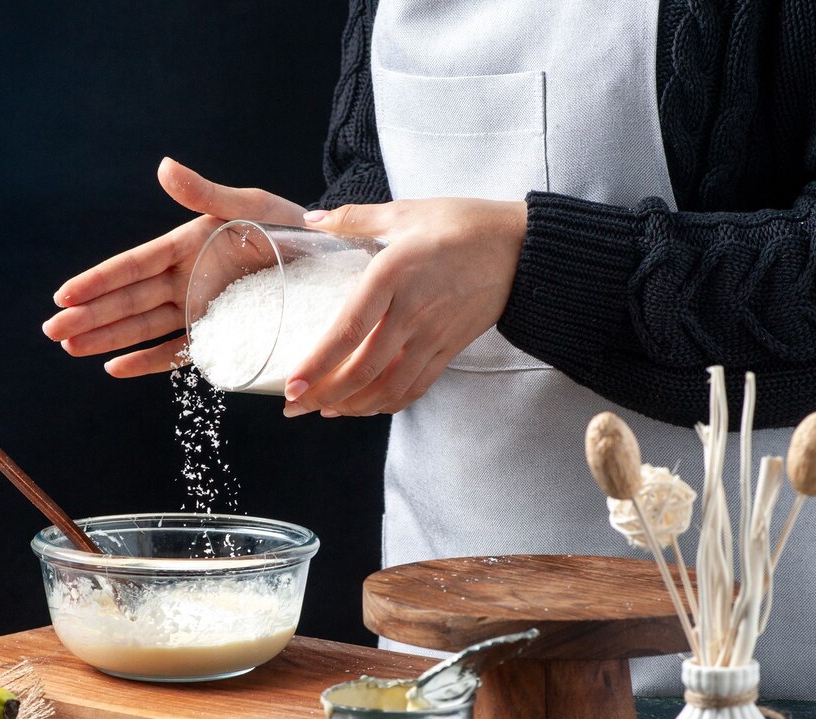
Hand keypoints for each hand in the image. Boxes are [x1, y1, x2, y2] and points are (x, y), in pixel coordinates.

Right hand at [43, 158, 304, 376]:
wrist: (330, 259)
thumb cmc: (291, 225)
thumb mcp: (251, 206)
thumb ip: (205, 193)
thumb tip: (163, 167)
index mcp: (186, 246)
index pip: (132, 267)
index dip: (97, 282)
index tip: (64, 296)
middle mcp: (185, 279)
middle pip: (128, 302)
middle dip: (89, 317)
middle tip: (53, 332)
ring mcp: (198, 308)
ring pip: (143, 328)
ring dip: (106, 339)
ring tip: (70, 349)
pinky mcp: (217, 333)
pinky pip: (177, 351)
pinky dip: (148, 362)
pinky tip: (115, 369)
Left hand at [282, 198, 526, 416]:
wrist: (524, 248)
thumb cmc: (464, 224)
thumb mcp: (407, 211)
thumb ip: (355, 219)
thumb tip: (312, 220)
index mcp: (393, 275)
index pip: (349, 330)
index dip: (318, 363)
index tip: (292, 384)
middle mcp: (412, 312)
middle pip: (363, 369)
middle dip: (324, 395)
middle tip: (294, 407)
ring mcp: (433, 336)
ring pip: (389, 387)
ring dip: (353, 406)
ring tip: (325, 410)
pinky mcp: (450, 349)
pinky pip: (416, 387)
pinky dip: (388, 403)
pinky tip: (366, 406)